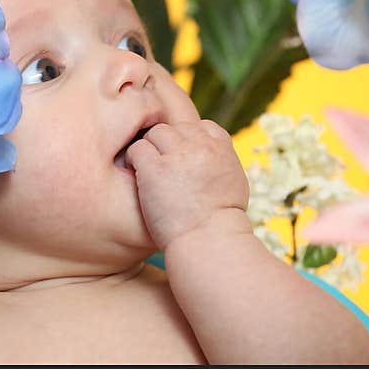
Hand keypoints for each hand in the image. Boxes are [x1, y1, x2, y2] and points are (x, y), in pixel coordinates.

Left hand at [125, 118, 249, 249]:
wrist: (209, 241)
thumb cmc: (221, 222)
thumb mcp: (234, 183)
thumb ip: (221, 162)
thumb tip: (212, 153)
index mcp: (221, 148)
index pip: (201, 127)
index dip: (189, 141)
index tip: (183, 160)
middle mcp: (200, 146)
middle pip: (175, 129)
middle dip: (167, 145)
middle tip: (162, 167)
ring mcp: (177, 155)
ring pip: (155, 134)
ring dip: (150, 149)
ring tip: (148, 170)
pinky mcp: (154, 168)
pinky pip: (137, 149)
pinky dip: (134, 159)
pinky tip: (137, 174)